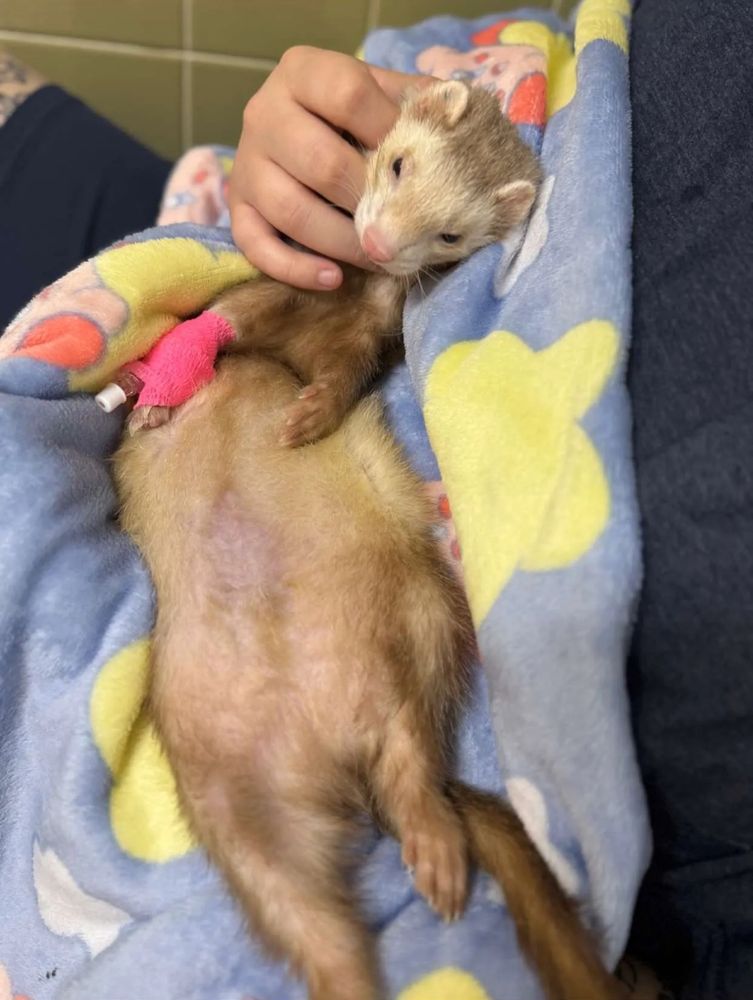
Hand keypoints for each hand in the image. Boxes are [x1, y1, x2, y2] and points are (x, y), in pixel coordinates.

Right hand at [228, 46, 428, 290]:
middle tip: (402, 224)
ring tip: (378, 256)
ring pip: (291, 211)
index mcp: (303, 72)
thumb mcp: (381, 96)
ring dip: (343, 242)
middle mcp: (264, 112)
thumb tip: (460, 123)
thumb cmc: (353, 119)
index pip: (348, 95)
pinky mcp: (237, 209)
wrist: (295, 133)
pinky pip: (257, 246)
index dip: (388, 131)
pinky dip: (297, 268)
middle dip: (369, 201)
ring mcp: (246, 164)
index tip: (417, 161)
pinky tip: (333, 278)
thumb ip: (414, 104)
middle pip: (321, 163)